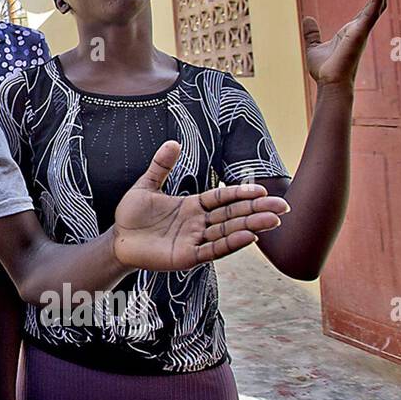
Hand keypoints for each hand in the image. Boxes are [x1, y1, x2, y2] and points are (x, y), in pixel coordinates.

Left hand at [113, 141, 289, 271]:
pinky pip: (212, 250)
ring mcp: (194, 240)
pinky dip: (230, 243)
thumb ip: (161, 165)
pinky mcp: (187, 257)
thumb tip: (173, 142)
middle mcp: (198, 223)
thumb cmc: (132, 214)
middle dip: (257, 211)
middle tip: (283, 206)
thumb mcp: (146, 185)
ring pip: (227, 231)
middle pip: (232, 215)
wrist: (117, 239)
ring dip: (250, 226)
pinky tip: (248, 237)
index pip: (223, 198)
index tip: (261, 190)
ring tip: (273, 220)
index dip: (241, 194)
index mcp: (192, 206)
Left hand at [303, 0, 389, 88]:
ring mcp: (362, 30)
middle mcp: (360, 29)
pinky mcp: (360, 33)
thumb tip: (307, 18)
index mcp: (353, 30)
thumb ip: (312, 33)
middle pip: (376, 4)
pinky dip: (375, 1)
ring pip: (377, 5)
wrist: (329, 82)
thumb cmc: (325, 69)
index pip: (368, 8)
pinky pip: (371, 14)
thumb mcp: (314, 47)